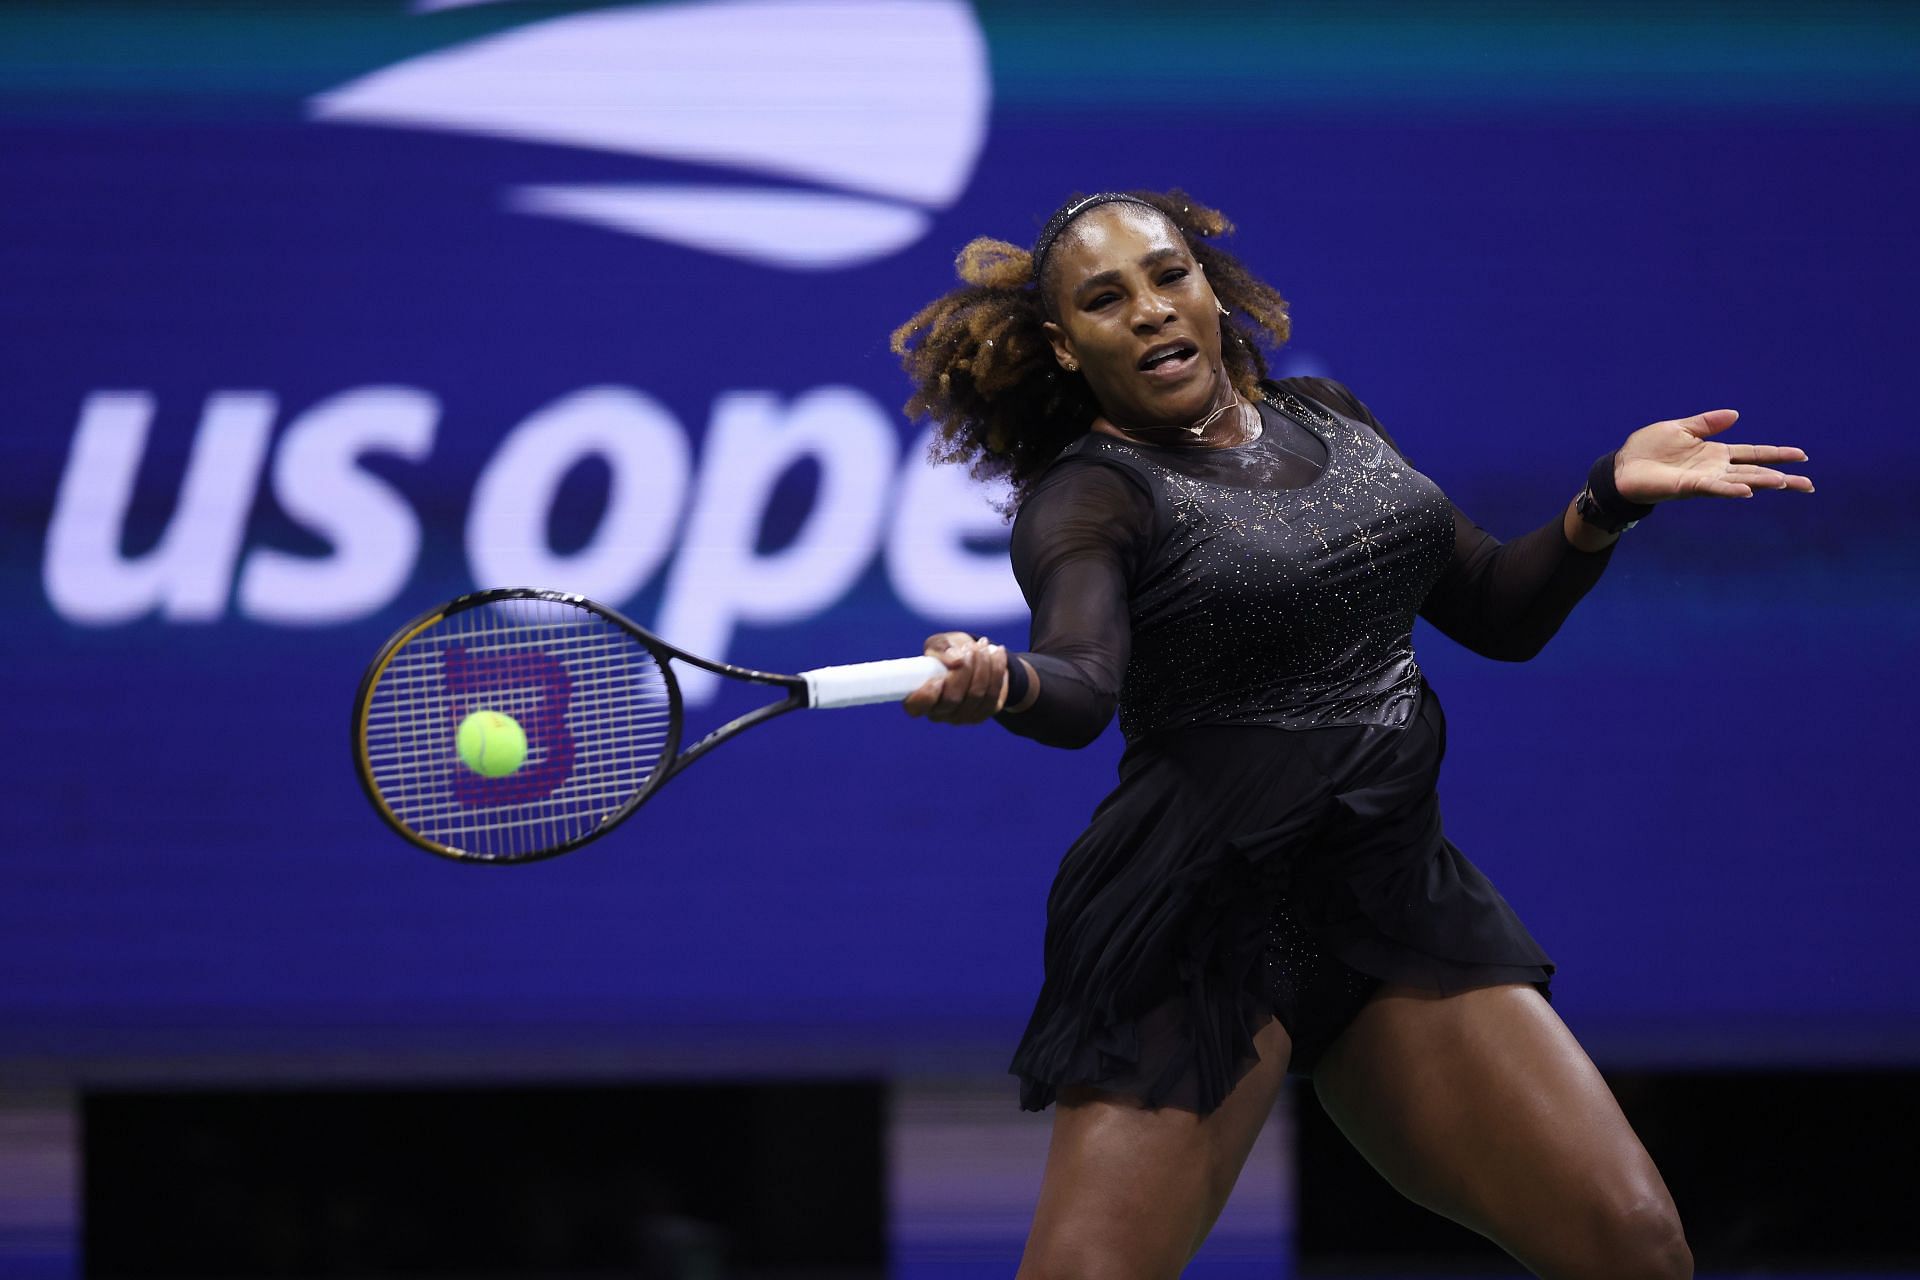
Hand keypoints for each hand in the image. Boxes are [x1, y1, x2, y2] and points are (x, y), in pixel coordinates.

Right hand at [903, 632, 1008, 723]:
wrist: (975, 657)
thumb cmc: (949, 651)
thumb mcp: (941, 643)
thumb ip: (941, 648)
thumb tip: (956, 660)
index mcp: (920, 697)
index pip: (916, 707)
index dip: (926, 697)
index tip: (937, 678)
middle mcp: (940, 712)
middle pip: (952, 699)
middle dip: (964, 670)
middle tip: (969, 648)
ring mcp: (963, 716)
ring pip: (976, 695)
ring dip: (982, 665)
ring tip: (982, 645)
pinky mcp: (985, 712)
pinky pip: (994, 693)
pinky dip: (997, 669)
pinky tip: (997, 653)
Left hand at [1615, 409, 1812, 503]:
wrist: (1621, 467)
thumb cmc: (1647, 449)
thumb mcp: (1680, 428)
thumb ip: (1707, 423)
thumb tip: (1736, 414)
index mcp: (1715, 453)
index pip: (1753, 454)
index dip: (1777, 454)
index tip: (1802, 455)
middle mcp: (1714, 469)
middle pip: (1755, 473)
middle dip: (1782, 478)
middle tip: (1809, 485)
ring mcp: (1703, 480)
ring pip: (1740, 482)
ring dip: (1762, 483)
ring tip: (1786, 484)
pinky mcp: (1687, 487)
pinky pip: (1713, 488)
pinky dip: (1730, 490)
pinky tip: (1748, 492)